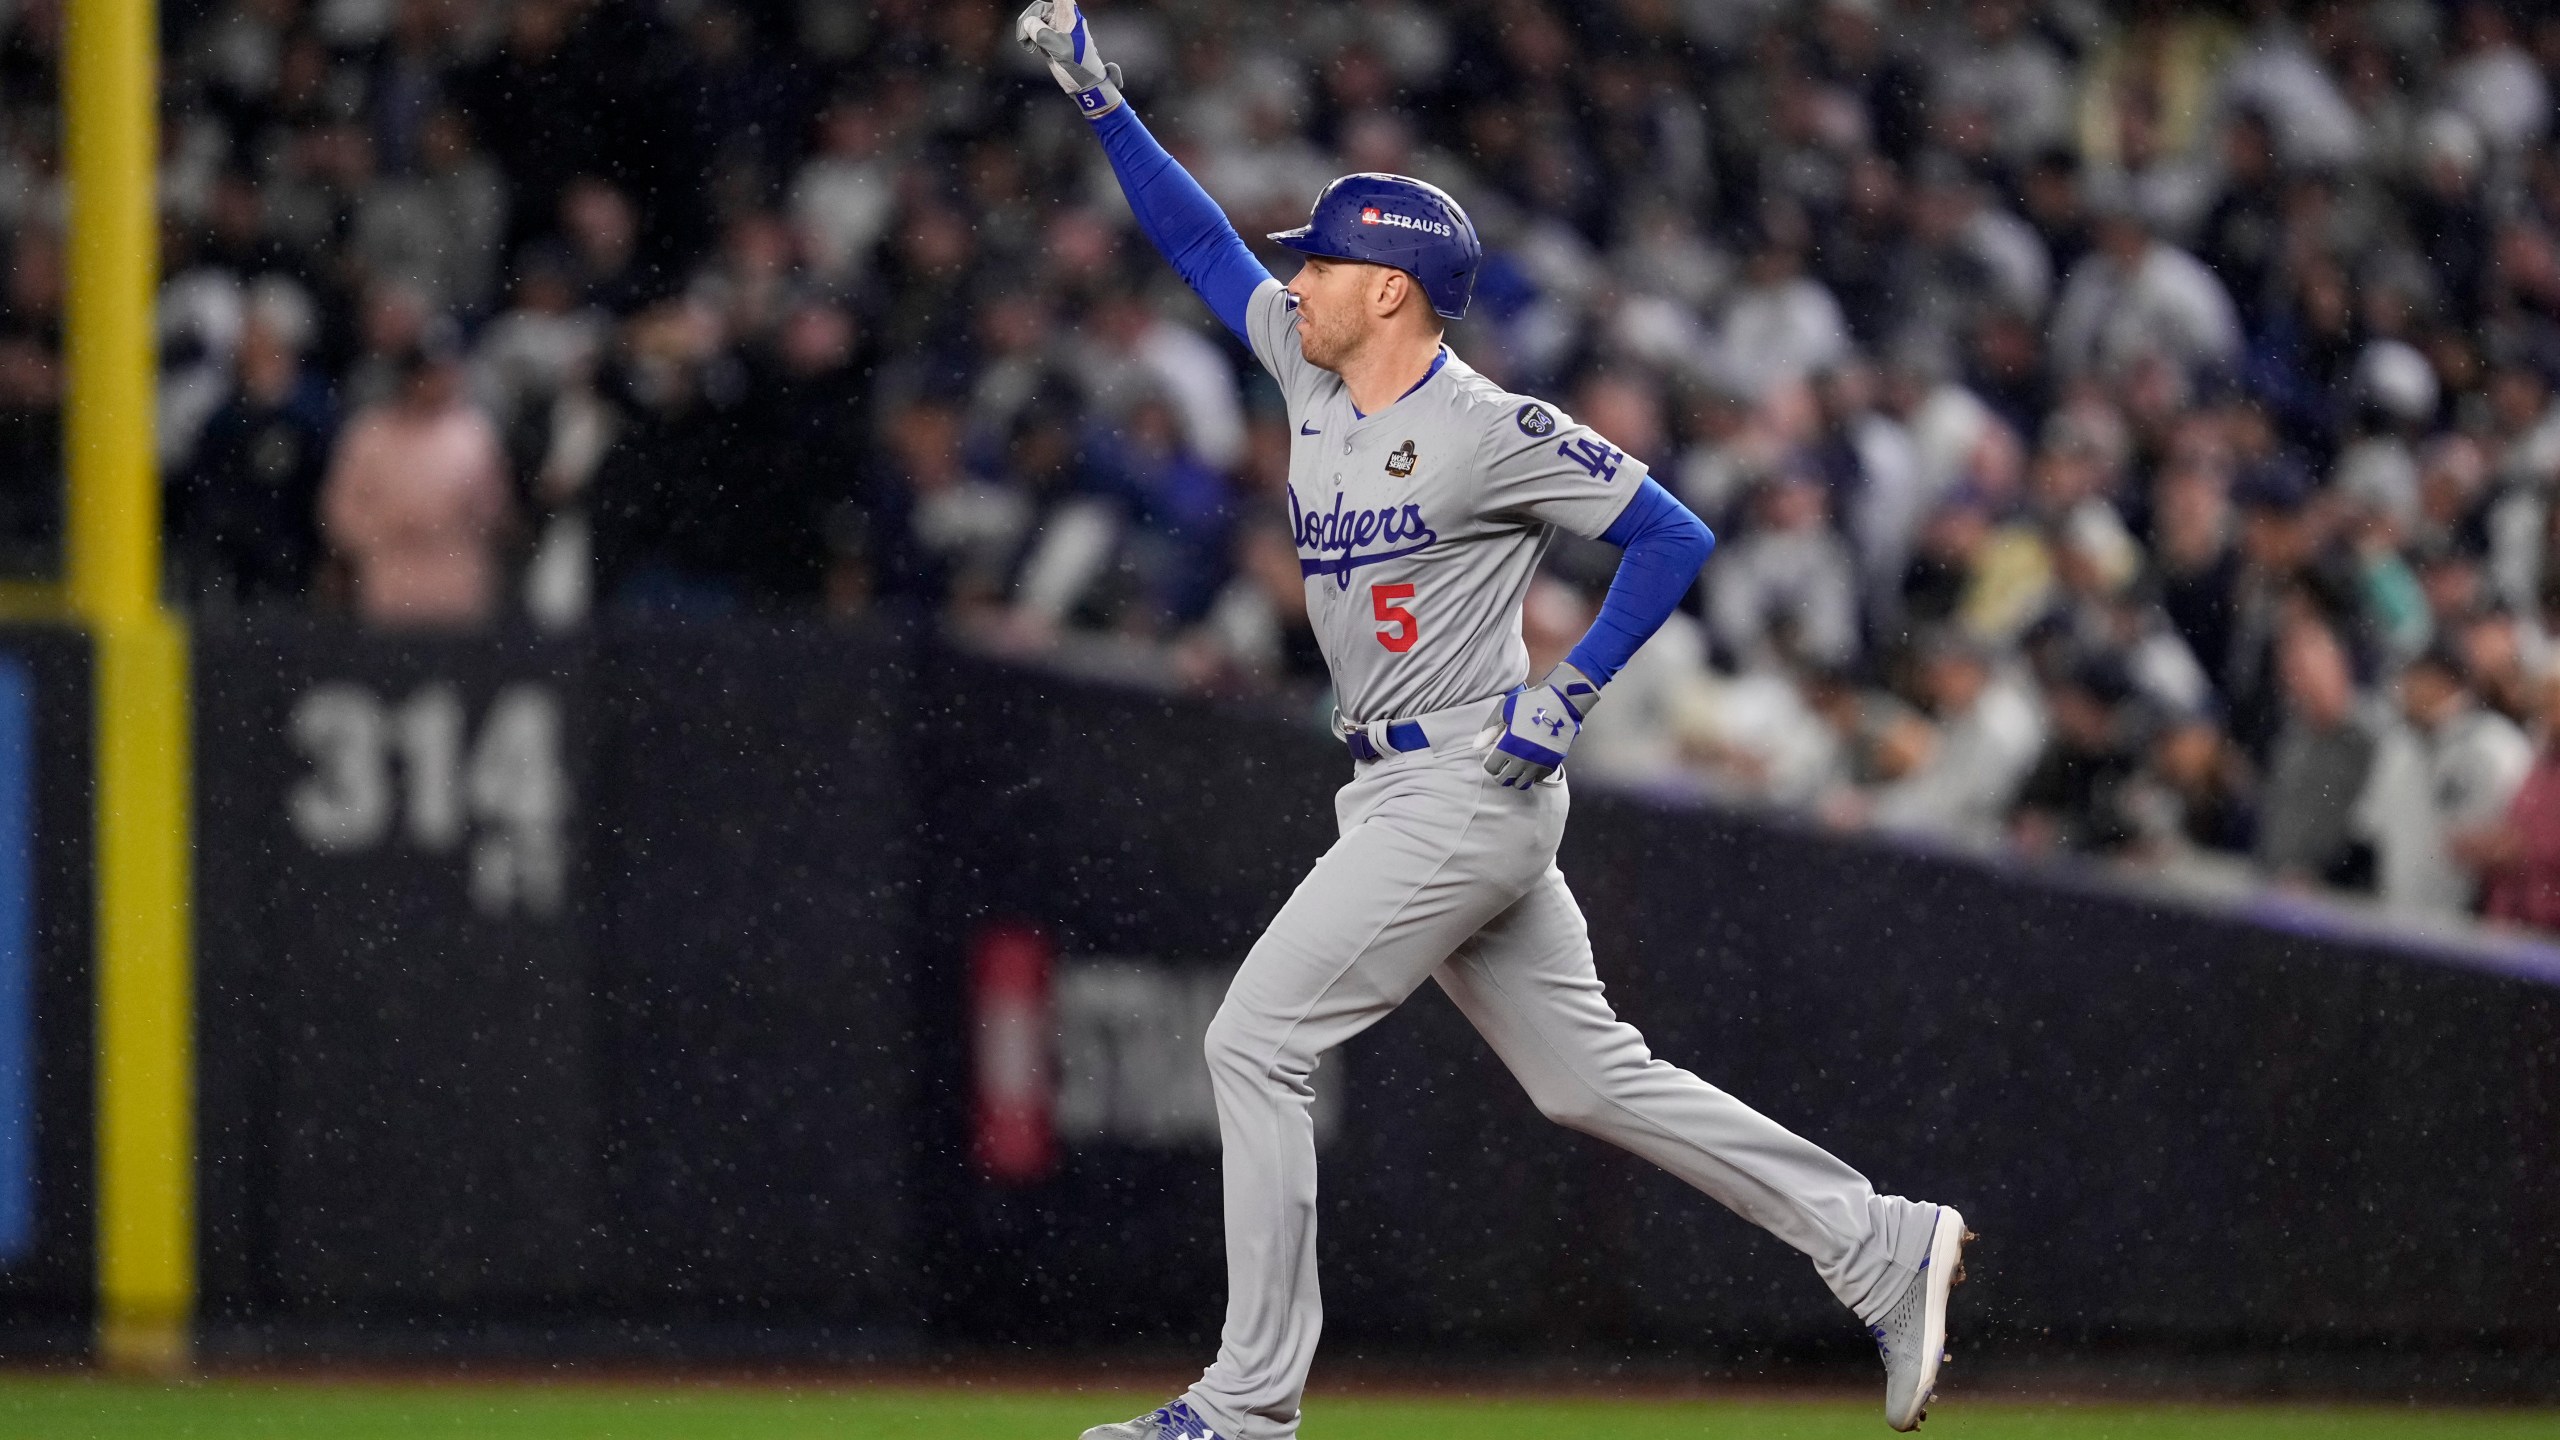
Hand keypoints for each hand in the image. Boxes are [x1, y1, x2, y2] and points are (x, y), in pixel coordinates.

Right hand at [1016, 0, 1123, 117]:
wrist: (1083, 85)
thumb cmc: (1078, 66)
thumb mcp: (1059, 48)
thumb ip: (1041, 32)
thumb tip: (1029, 23)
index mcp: (1070, 17)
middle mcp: (1063, 20)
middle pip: (1039, 7)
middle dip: (1029, 19)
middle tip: (1026, 38)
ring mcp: (1056, 29)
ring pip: (1034, 19)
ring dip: (1027, 30)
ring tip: (1030, 46)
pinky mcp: (1049, 39)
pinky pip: (1034, 30)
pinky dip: (1029, 37)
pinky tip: (1032, 49)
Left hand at [1483, 663, 1599, 788]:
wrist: (1561, 703)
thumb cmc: (1529, 703)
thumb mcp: (1504, 710)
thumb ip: (1489, 729)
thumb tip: (1477, 746)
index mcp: (1508, 746)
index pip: (1492, 767)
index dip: (1490, 764)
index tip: (1493, 758)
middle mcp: (1522, 759)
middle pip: (1504, 779)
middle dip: (1500, 774)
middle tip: (1503, 765)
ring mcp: (1538, 764)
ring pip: (1521, 784)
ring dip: (1516, 778)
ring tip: (1516, 768)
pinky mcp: (1551, 764)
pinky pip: (1537, 779)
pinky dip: (1532, 776)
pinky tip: (1530, 765)